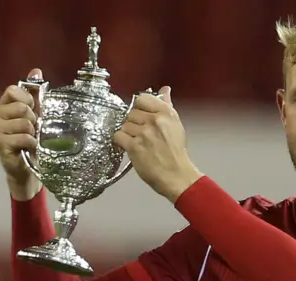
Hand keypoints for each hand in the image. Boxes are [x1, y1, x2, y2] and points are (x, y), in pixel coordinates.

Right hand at [0, 68, 43, 200]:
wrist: (30, 164)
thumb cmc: (33, 136)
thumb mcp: (37, 112)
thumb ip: (35, 91)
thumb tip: (36, 71)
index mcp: (4, 103)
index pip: (14, 90)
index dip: (28, 99)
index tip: (34, 109)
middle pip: (21, 107)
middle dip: (34, 118)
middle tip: (34, 128)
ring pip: (24, 123)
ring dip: (34, 132)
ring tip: (32, 138)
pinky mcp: (0, 144)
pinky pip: (23, 137)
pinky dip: (32, 143)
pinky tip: (30, 147)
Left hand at [114, 86, 202, 201]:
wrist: (176, 175)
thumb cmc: (176, 152)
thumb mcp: (176, 125)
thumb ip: (167, 105)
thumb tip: (164, 89)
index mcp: (166, 113)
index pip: (141, 99)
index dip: (139, 108)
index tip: (142, 117)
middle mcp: (155, 121)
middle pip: (131, 113)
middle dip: (134, 123)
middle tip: (142, 135)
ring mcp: (144, 134)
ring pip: (124, 125)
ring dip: (128, 134)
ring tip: (138, 143)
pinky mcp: (134, 147)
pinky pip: (118, 136)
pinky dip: (121, 142)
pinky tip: (130, 147)